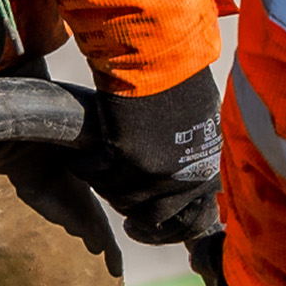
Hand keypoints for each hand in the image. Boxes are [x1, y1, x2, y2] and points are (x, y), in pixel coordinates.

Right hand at [86, 68, 222, 244]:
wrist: (163, 55)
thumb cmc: (184, 80)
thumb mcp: (203, 125)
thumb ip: (197, 157)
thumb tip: (196, 179)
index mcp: (206, 171)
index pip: (192, 221)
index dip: (171, 231)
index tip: (156, 230)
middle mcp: (182, 178)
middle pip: (152, 218)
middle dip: (135, 219)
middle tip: (125, 215)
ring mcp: (152, 171)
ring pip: (121, 200)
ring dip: (107, 190)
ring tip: (100, 175)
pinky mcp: (123, 158)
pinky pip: (97, 177)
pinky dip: (85, 169)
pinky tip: (80, 158)